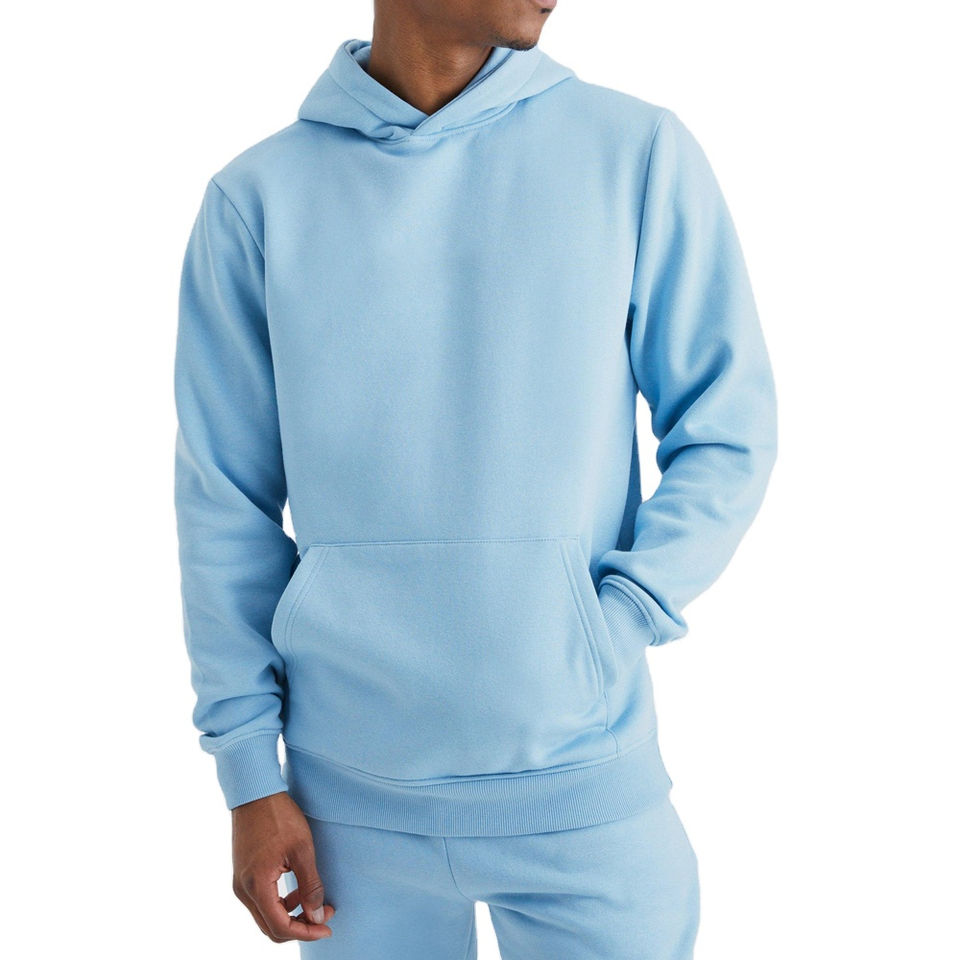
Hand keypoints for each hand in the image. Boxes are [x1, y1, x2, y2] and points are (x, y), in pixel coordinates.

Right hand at [231, 791, 334, 941]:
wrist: (255, 793)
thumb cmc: (279, 816)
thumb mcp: (302, 849)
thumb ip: (310, 885)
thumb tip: (317, 916)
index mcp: (256, 885)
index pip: (280, 926)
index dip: (305, 932)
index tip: (327, 927)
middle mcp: (243, 890)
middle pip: (270, 927)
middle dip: (300, 926)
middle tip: (325, 916)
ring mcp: (241, 882)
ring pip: (266, 915)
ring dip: (291, 915)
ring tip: (315, 902)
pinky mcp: (243, 874)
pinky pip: (262, 900)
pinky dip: (281, 902)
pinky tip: (298, 889)